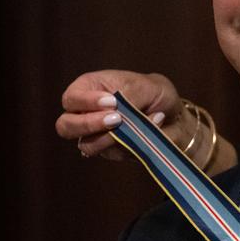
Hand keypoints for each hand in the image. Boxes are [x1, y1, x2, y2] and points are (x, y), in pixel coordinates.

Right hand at [56, 70, 184, 161]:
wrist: (174, 116)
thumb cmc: (154, 93)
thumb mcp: (147, 86)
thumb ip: (130, 96)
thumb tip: (118, 111)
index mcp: (89, 89)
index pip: (71, 98)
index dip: (86, 102)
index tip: (112, 101)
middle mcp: (86, 114)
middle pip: (65, 126)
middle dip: (88, 124)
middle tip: (116, 119)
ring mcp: (96, 136)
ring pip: (88, 145)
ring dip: (112, 138)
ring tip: (138, 126)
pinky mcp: (111, 152)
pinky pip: (114, 154)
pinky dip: (132, 145)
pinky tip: (149, 132)